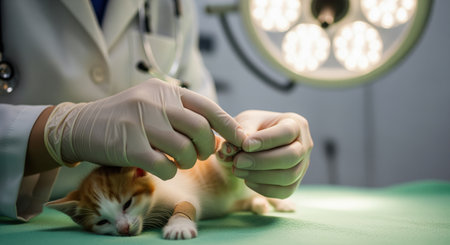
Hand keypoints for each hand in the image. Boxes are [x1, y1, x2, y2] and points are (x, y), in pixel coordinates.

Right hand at [44, 79, 244, 179]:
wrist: (81, 126)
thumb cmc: (124, 119)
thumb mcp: (152, 103)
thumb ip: (179, 111)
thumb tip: (215, 131)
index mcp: (165, 91)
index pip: (206, 106)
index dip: (228, 124)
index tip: (240, 139)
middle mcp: (155, 102)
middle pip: (200, 129)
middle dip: (206, 148)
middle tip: (200, 155)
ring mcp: (141, 122)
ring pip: (184, 149)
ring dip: (187, 162)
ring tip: (179, 162)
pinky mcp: (130, 146)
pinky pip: (165, 165)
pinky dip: (170, 171)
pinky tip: (163, 168)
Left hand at [224, 110, 312, 197]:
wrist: (253, 143)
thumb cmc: (250, 128)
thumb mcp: (244, 122)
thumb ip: (239, 132)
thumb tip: (232, 148)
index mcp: (296, 123)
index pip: (287, 132)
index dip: (266, 140)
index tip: (245, 145)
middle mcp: (305, 144)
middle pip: (291, 156)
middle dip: (262, 161)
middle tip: (238, 161)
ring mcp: (302, 165)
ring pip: (289, 176)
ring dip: (260, 176)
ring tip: (238, 170)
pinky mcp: (295, 182)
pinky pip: (285, 191)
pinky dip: (264, 188)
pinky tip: (247, 180)